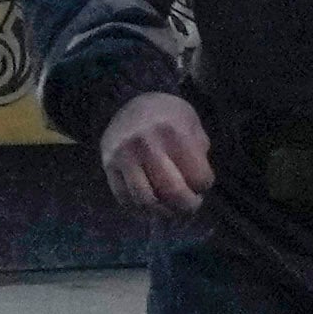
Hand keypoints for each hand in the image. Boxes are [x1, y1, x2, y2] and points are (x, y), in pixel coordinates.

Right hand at [96, 92, 214, 216]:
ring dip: (163, 212)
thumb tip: (197, 186)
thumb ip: (199, 152)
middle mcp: (146, 144)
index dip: (204, 185)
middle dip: (187, 206)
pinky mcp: (108, 165)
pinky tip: (152, 206)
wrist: (128, 101)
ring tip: (171, 209)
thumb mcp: (191, 122)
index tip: (202, 183)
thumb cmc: (167, 114)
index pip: (197, 176)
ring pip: (146, 200)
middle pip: (172, 192)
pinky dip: (140, 209)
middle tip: (192, 205)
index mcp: (173, 132)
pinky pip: (125, 198)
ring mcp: (124, 156)